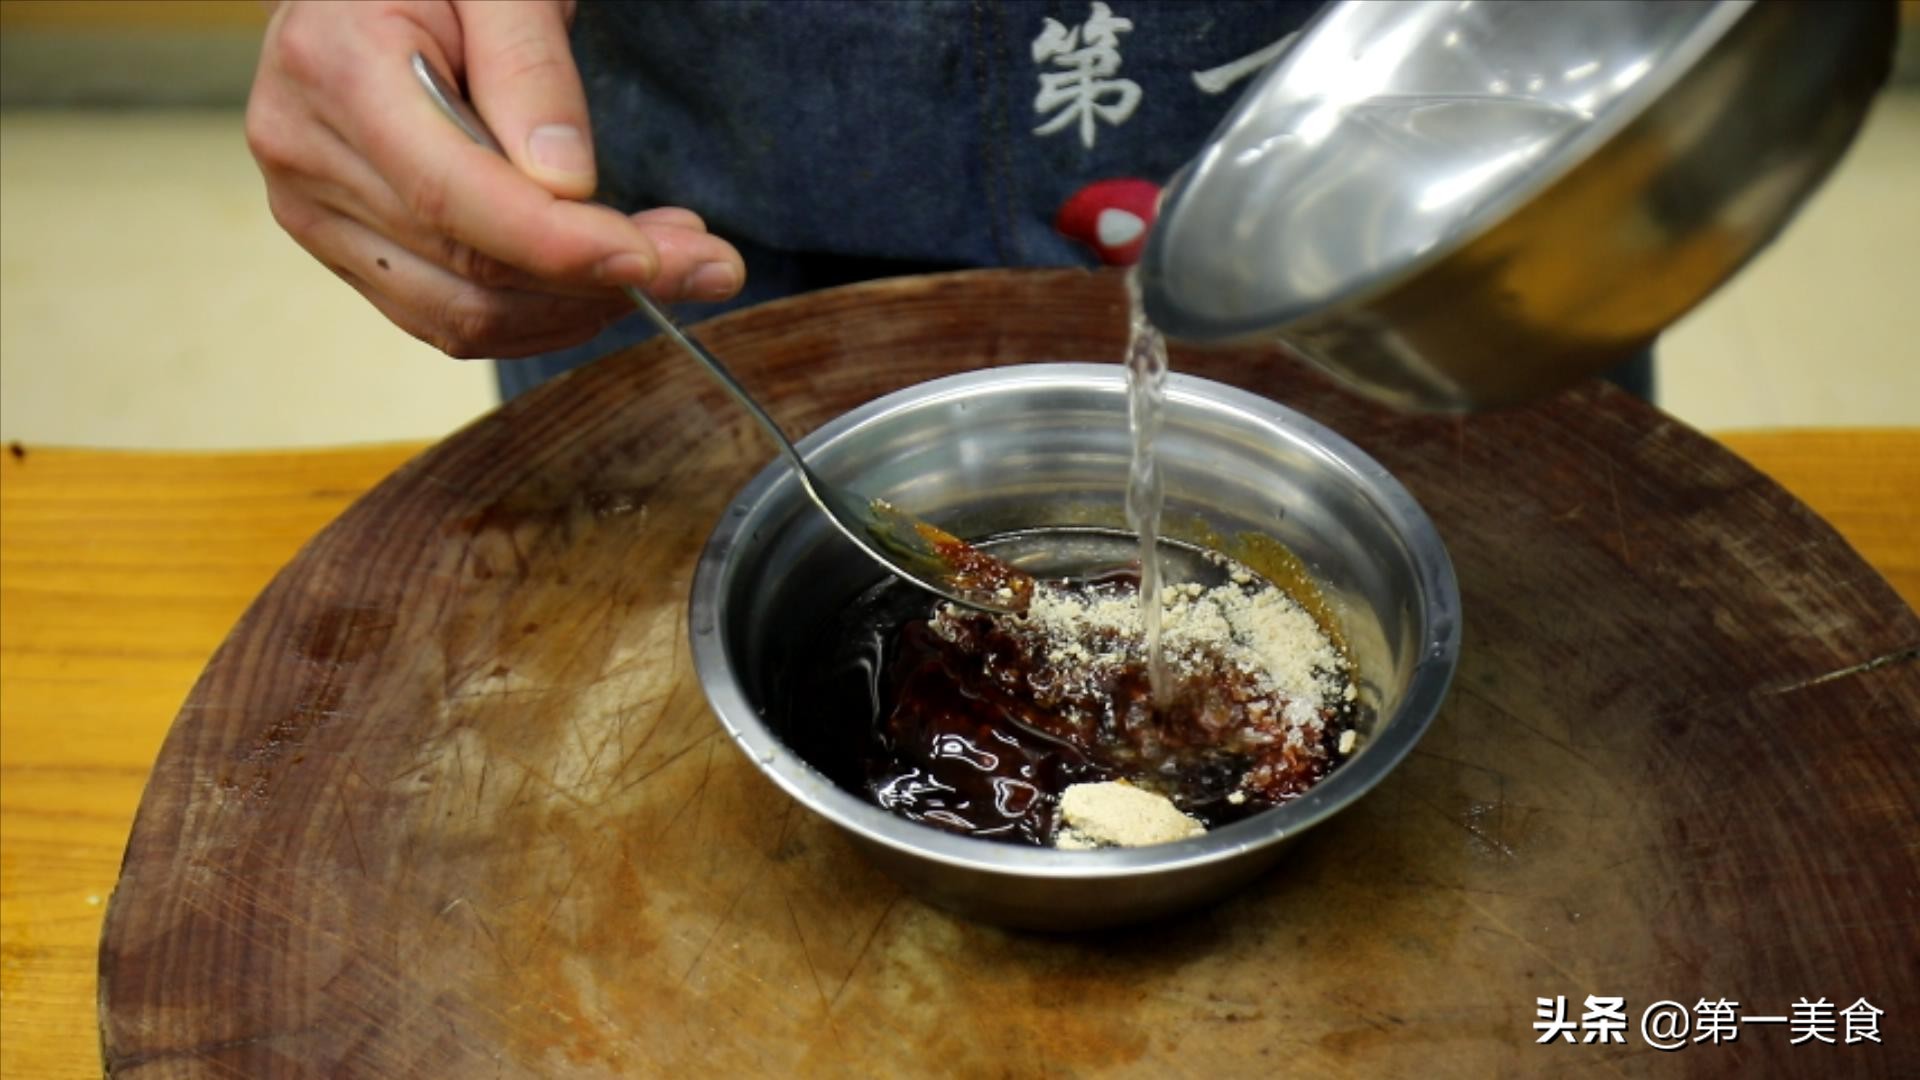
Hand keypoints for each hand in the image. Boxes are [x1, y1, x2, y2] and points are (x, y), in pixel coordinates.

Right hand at [246, 0, 744, 358]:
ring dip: (579, 308)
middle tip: (707, 262)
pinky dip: (541, 315)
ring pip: (464, 315)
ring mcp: (316, 213)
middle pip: (468, 268)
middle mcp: (305, 154)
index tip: (655, 259)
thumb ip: (531, 69)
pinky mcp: (348, 251)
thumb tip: (566, 186)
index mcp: (333, 69)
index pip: (452, 197)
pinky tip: (600, 276)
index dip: (559, 245)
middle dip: (599, 279)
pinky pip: (450, 318)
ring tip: (664, 260)